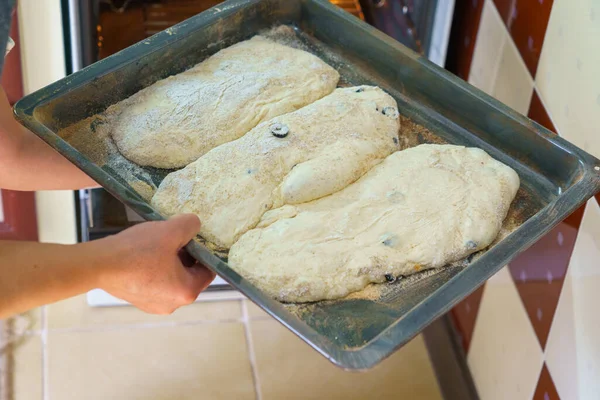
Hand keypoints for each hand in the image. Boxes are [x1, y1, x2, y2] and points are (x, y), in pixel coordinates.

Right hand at [96, 214, 214, 313]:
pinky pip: (157, 283)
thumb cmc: (137, 251)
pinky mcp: (139, 301)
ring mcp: (154, 305)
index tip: (194, 238)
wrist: (98, 264)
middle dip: (186, 256)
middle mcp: (173, 305)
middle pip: (190, 275)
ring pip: (173, 278)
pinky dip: (156, 269)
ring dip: (170, 261)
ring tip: (158, 245)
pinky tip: (145, 255)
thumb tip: (195, 225)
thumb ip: (190, 225)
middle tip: (175, 238)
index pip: (208, 271)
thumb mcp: (170, 230)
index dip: (204, 252)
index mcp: (187, 292)